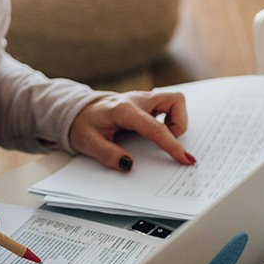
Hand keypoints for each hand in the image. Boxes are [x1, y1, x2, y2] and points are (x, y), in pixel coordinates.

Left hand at [69, 91, 193, 170]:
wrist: (78, 110)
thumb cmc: (84, 124)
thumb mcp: (87, 142)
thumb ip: (107, 154)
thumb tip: (128, 164)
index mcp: (124, 110)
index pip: (155, 127)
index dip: (171, 144)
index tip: (185, 159)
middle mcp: (138, 100)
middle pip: (175, 100)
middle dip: (180, 123)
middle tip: (168, 142)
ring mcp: (144, 99)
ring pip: (174, 101)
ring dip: (175, 121)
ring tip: (160, 138)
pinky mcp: (147, 102)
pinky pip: (168, 106)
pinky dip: (170, 119)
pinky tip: (156, 131)